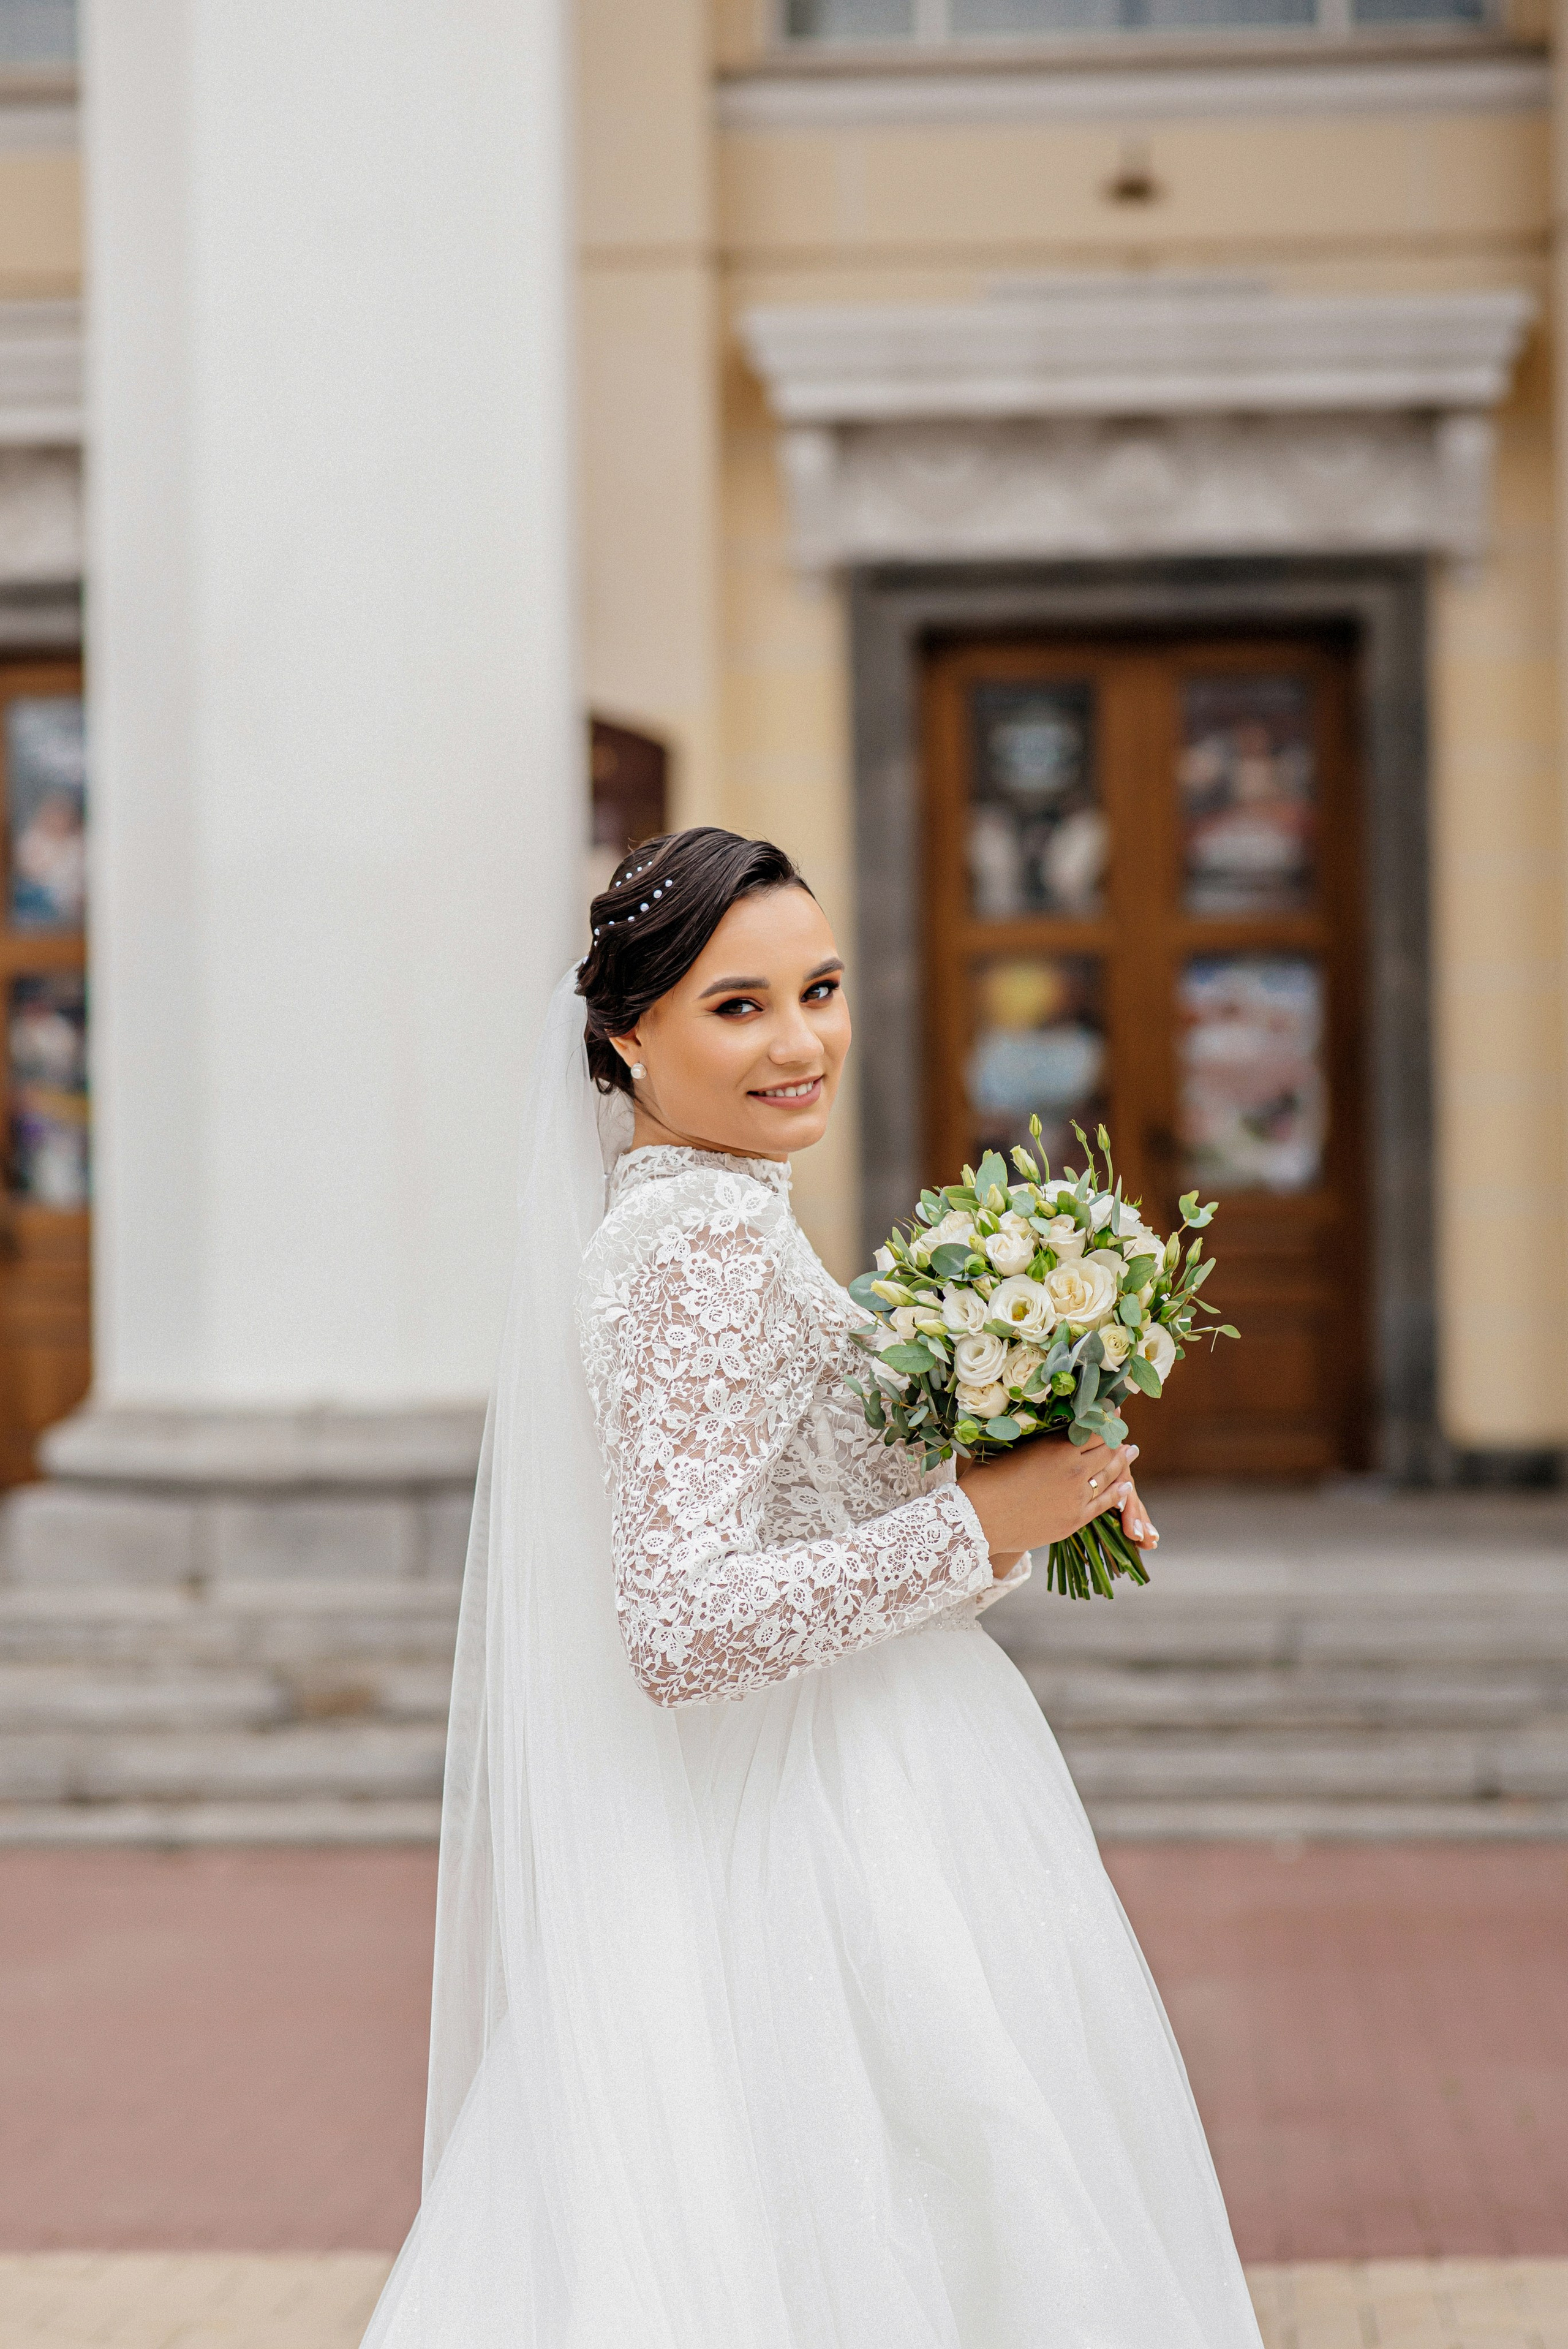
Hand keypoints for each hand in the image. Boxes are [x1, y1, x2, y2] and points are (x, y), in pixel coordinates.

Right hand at [958, 1438, 1157, 1577]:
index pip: (1093, 1428)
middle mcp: (1073, 1469)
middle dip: (1116, 1438)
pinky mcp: (1075, 1519)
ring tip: (1131, 1451)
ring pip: (1110, 1474)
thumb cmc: (987, 1478)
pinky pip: (1105, 1503)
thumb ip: (1037, 1436)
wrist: (979, 1519)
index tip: (1112, 1410)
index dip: (1104, 1418)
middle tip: (1122, 1430)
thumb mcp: (1013, 1447)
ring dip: (1123, 1461)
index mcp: (1057, 1447)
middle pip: (1107, 1449)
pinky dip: (1118, 1491)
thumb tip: (1044, 1419)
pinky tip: (1125, 1484)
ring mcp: (1077, 1496)